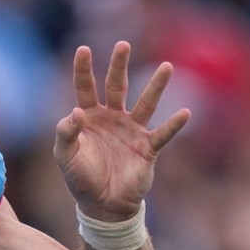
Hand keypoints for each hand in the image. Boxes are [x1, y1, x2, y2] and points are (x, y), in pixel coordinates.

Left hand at [54, 42, 189, 220]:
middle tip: (123, 44)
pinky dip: (173, 125)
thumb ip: (65, 133)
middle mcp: (113, 118)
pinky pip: (162, 134)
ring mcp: (132, 131)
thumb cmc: (81, 177)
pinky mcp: (147, 148)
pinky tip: (184, 113)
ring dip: (156, 86)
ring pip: (146, 103)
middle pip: (117, 85)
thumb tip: (76, 112)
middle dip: (119, 65)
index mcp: (90, 117)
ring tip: (167, 67)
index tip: (84, 48)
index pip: (85, 87)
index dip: (84, 69)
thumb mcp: (65, 155)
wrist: (102, 205)